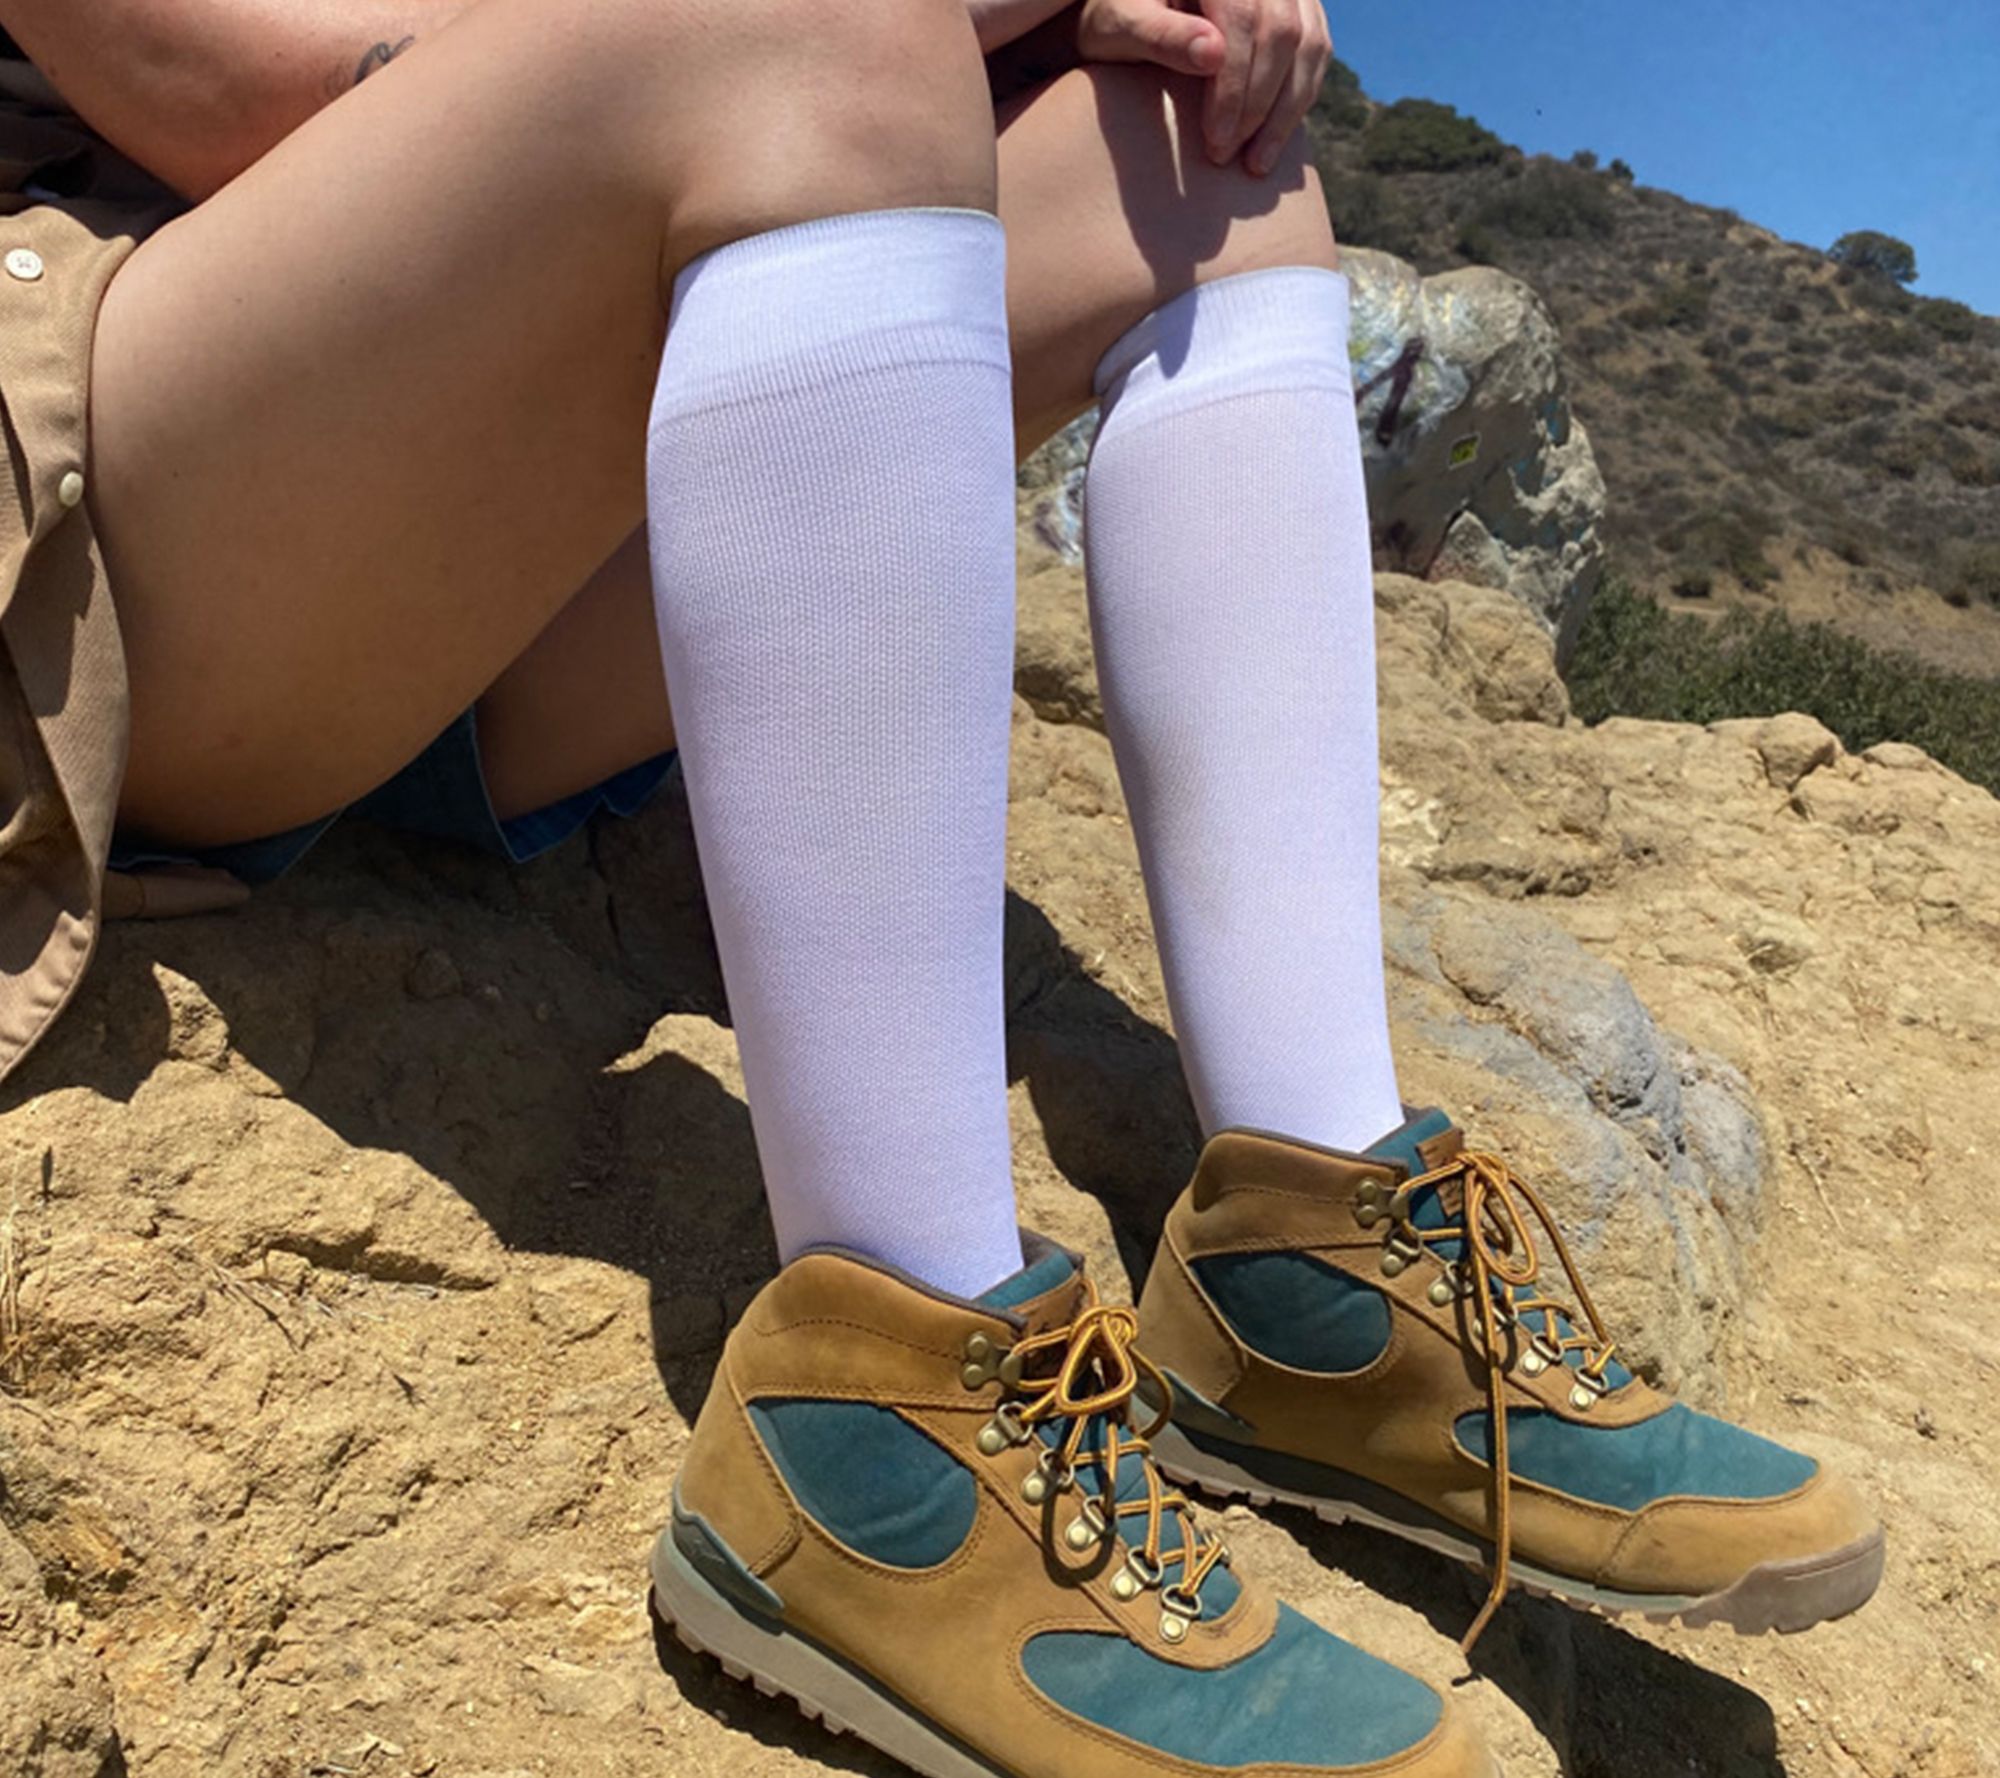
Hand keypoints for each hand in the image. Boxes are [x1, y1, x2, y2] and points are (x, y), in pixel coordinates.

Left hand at [1075, 0, 1331, 175]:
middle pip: (1283, 33)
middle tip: (1227, 156)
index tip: (1216, 141)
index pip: (1243, 19)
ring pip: (1310, 44)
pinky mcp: (1299, 8)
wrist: (1131, 10)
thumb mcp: (1122, 25)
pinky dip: (1299, 99)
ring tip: (1256, 164)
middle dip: (1258, 104)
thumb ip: (1161, 35)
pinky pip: (1316, 52)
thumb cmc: (1118, 17)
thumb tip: (1213, 54)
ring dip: (1286, 111)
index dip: (1235, 86)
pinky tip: (1273, 140)